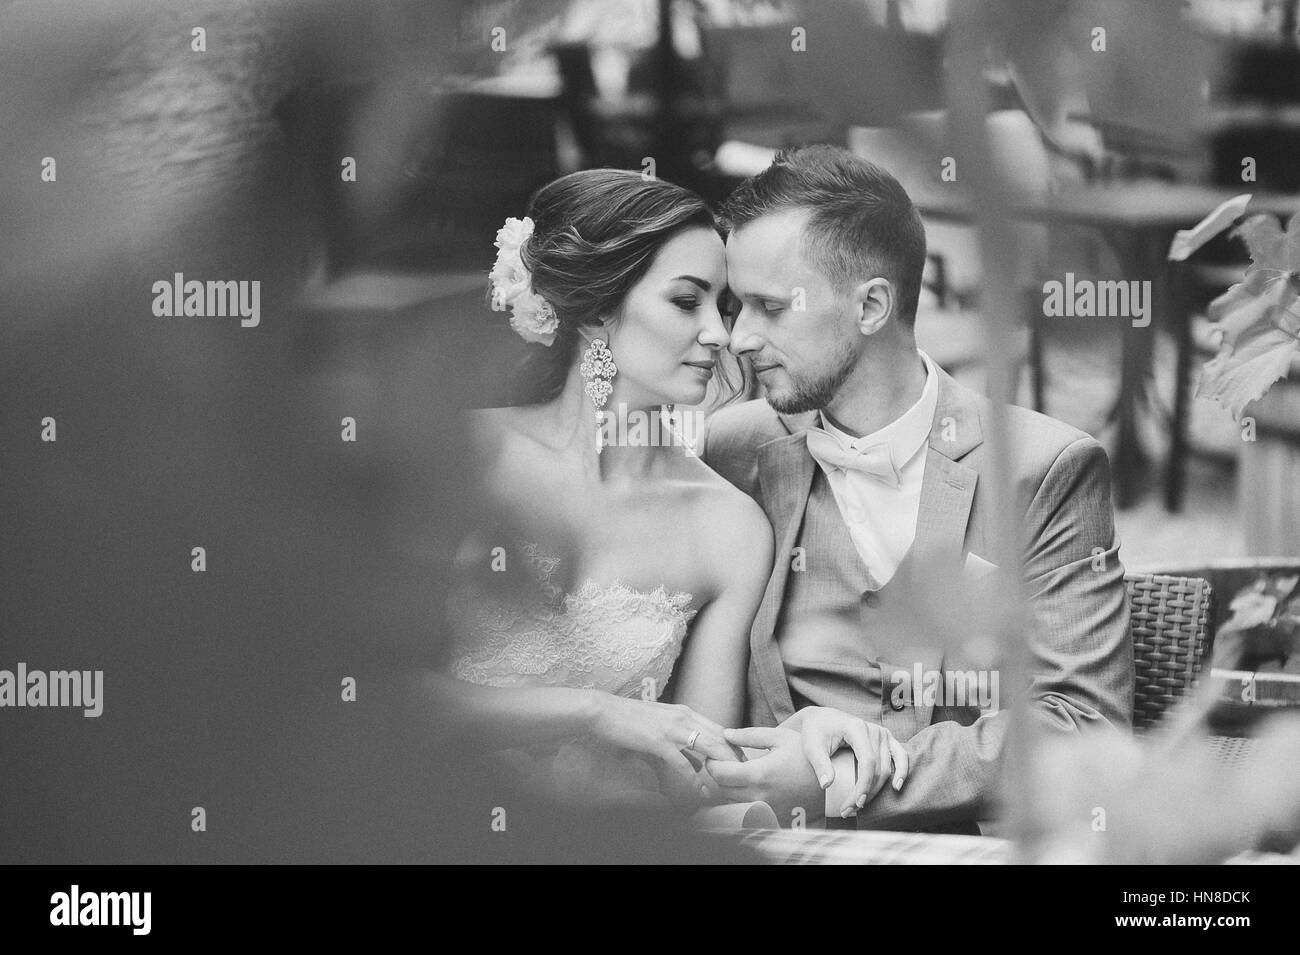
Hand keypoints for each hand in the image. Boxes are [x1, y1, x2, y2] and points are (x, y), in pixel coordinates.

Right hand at [590, 695, 735, 805]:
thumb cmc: (628, 717)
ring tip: (731, 784)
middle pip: (720, 737)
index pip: (718, 728)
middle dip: (735, 757)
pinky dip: (695, 779)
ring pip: (708, 747)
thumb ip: (675, 731)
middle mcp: (683, 717)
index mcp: (685, 711)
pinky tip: (702, 791)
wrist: (604, 710)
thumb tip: (686, 748)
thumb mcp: (658, 720)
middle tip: (745, 775)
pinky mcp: (659, 741)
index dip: (732, 745)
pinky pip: (684, 763)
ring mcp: (672, 729)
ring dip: (722, 767)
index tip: (742, 760)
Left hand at [706, 726, 824, 822]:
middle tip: (725, 762)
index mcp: (759, 774)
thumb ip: (749, 735)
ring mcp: (766, 810)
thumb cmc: (806, 757)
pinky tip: (752, 785)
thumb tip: (726, 734)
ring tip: (739, 772)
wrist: (833, 783)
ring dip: (730, 787)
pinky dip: (743, 799)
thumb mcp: (780, 738)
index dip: (711, 763)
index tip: (714, 755)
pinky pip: (748, 810)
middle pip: (722, 789)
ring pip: (733, 801)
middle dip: (719, 775)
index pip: (719, 774)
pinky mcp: (773, 817)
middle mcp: (760, 796)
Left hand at [793, 707, 909, 816]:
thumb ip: (820, 764)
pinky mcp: (886, 738)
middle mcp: (873, 730)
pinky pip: (900, 756)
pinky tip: (896, 786)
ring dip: (876, 790)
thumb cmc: (816, 732)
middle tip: (848, 810)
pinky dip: (902, 771)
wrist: (822, 719)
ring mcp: (882, 734)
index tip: (854, 804)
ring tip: (860, 805)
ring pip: (887, 768)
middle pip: (878, 769)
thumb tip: (826, 785)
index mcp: (857, 728)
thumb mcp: (812, 746)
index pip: (867, 762)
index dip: (863, 785)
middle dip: (866, 793)